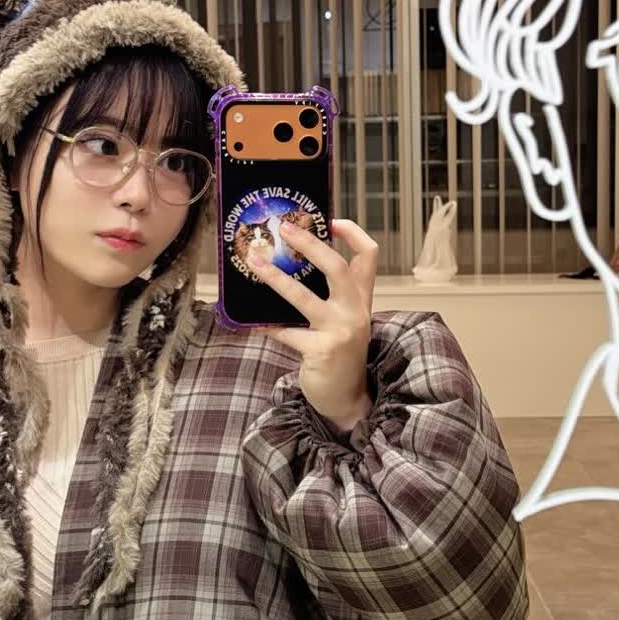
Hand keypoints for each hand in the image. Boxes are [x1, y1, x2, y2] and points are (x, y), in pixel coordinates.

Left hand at [248, 218, 378, 433]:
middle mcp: (355, 311)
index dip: (352, 232)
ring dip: (274, 277)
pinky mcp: (321, 351)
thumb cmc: (339, 355)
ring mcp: (340, 331)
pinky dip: (265, 325)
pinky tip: (249, 323)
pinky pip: (285, 332)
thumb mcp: (344, 322)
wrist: (346, 399)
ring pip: (303, 296)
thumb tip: (290, 264)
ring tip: (254, 261)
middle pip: (338, 266)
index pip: (369, 256)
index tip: (329, 220)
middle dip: (310, 243)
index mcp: (363, 299)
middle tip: (284, 228)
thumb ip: (330, 297)